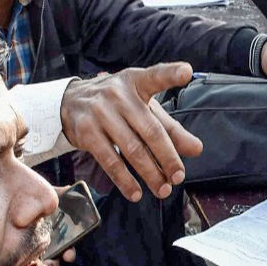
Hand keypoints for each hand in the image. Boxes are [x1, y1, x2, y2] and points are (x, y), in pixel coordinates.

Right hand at [60, 62, 202, 200]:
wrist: (70, 102)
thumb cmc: (116, 104)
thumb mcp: (143, 108)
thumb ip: (171, 129)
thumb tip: (196, 149)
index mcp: (136, 82)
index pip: (156, 76)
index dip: (171, 74)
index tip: (186, 72)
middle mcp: (118, 94)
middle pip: (150, 130)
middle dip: (168, 157)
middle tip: (179, 176)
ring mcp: (100, 112)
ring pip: (132, 149)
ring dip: (150, 174)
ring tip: (163, 189)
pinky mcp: (86, 132)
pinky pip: (110, 160)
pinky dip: (125, 180)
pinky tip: (136, 192)